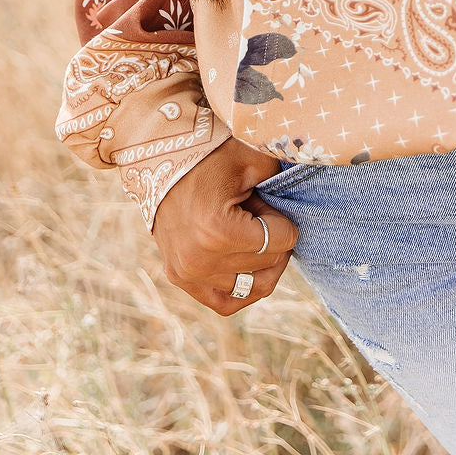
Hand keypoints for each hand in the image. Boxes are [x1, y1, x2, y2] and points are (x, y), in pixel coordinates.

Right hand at [151, 137, 297, 314]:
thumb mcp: (252, 161)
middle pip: (268, 264)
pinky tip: (249, 265)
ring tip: (248, 232)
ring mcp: (187, 273)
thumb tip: (296, 213)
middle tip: (258, 212)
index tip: (266, 201)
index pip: (281, 241)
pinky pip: (224, 302)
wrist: (159, 158)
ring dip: (260, 260)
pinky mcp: (179, 278)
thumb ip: (281, 186)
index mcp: (218, 231)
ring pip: (252, 288)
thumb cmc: (209, 154)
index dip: (283, 219)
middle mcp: (200, 261)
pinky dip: (243, 289)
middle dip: (272, 238)